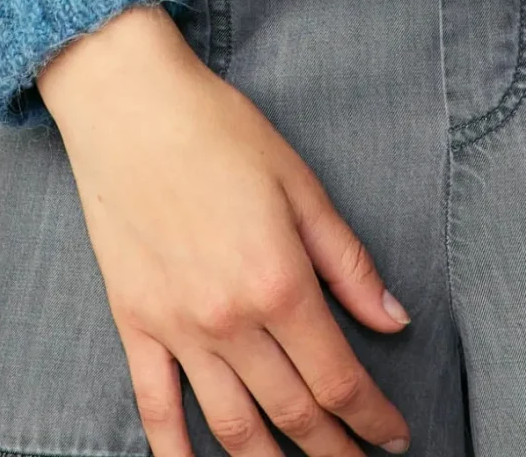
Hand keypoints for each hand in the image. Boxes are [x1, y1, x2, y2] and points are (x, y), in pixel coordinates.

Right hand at [38, 1, 414, 456]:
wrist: (129, 103)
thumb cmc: (218, 130)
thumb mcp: (300, 183)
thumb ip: (348, 262)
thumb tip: (393, 319)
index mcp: (280, 281)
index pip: (338, 378)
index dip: (373, 416)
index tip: (395, 436)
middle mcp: (230, 319)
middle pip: (293, 412)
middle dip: (335, 451)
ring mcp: (177, 328)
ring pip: (232, 427)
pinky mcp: (134, 324)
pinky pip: (156, 408)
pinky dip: (176, 454)